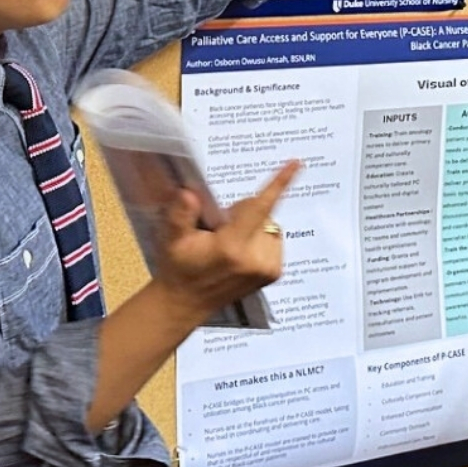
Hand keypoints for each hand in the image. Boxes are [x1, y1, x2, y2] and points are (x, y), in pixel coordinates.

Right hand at [151, 160, 299, 318]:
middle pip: (261, 213)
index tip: (296, 163)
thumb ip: (180, 215)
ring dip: (252, 226)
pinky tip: (240, 253)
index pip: (259, 208)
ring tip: (228, 244)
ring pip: (269, 225)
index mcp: (232, 248)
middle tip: (218, 230)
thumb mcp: (172, 239)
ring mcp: (269, 268)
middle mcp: (257, 259)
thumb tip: (190, 193)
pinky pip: (272, 240)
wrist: (186, 303)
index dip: (278, 183)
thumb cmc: (179, 268)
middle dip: (242, 212)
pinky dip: (259, 239)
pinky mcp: (274, 273)